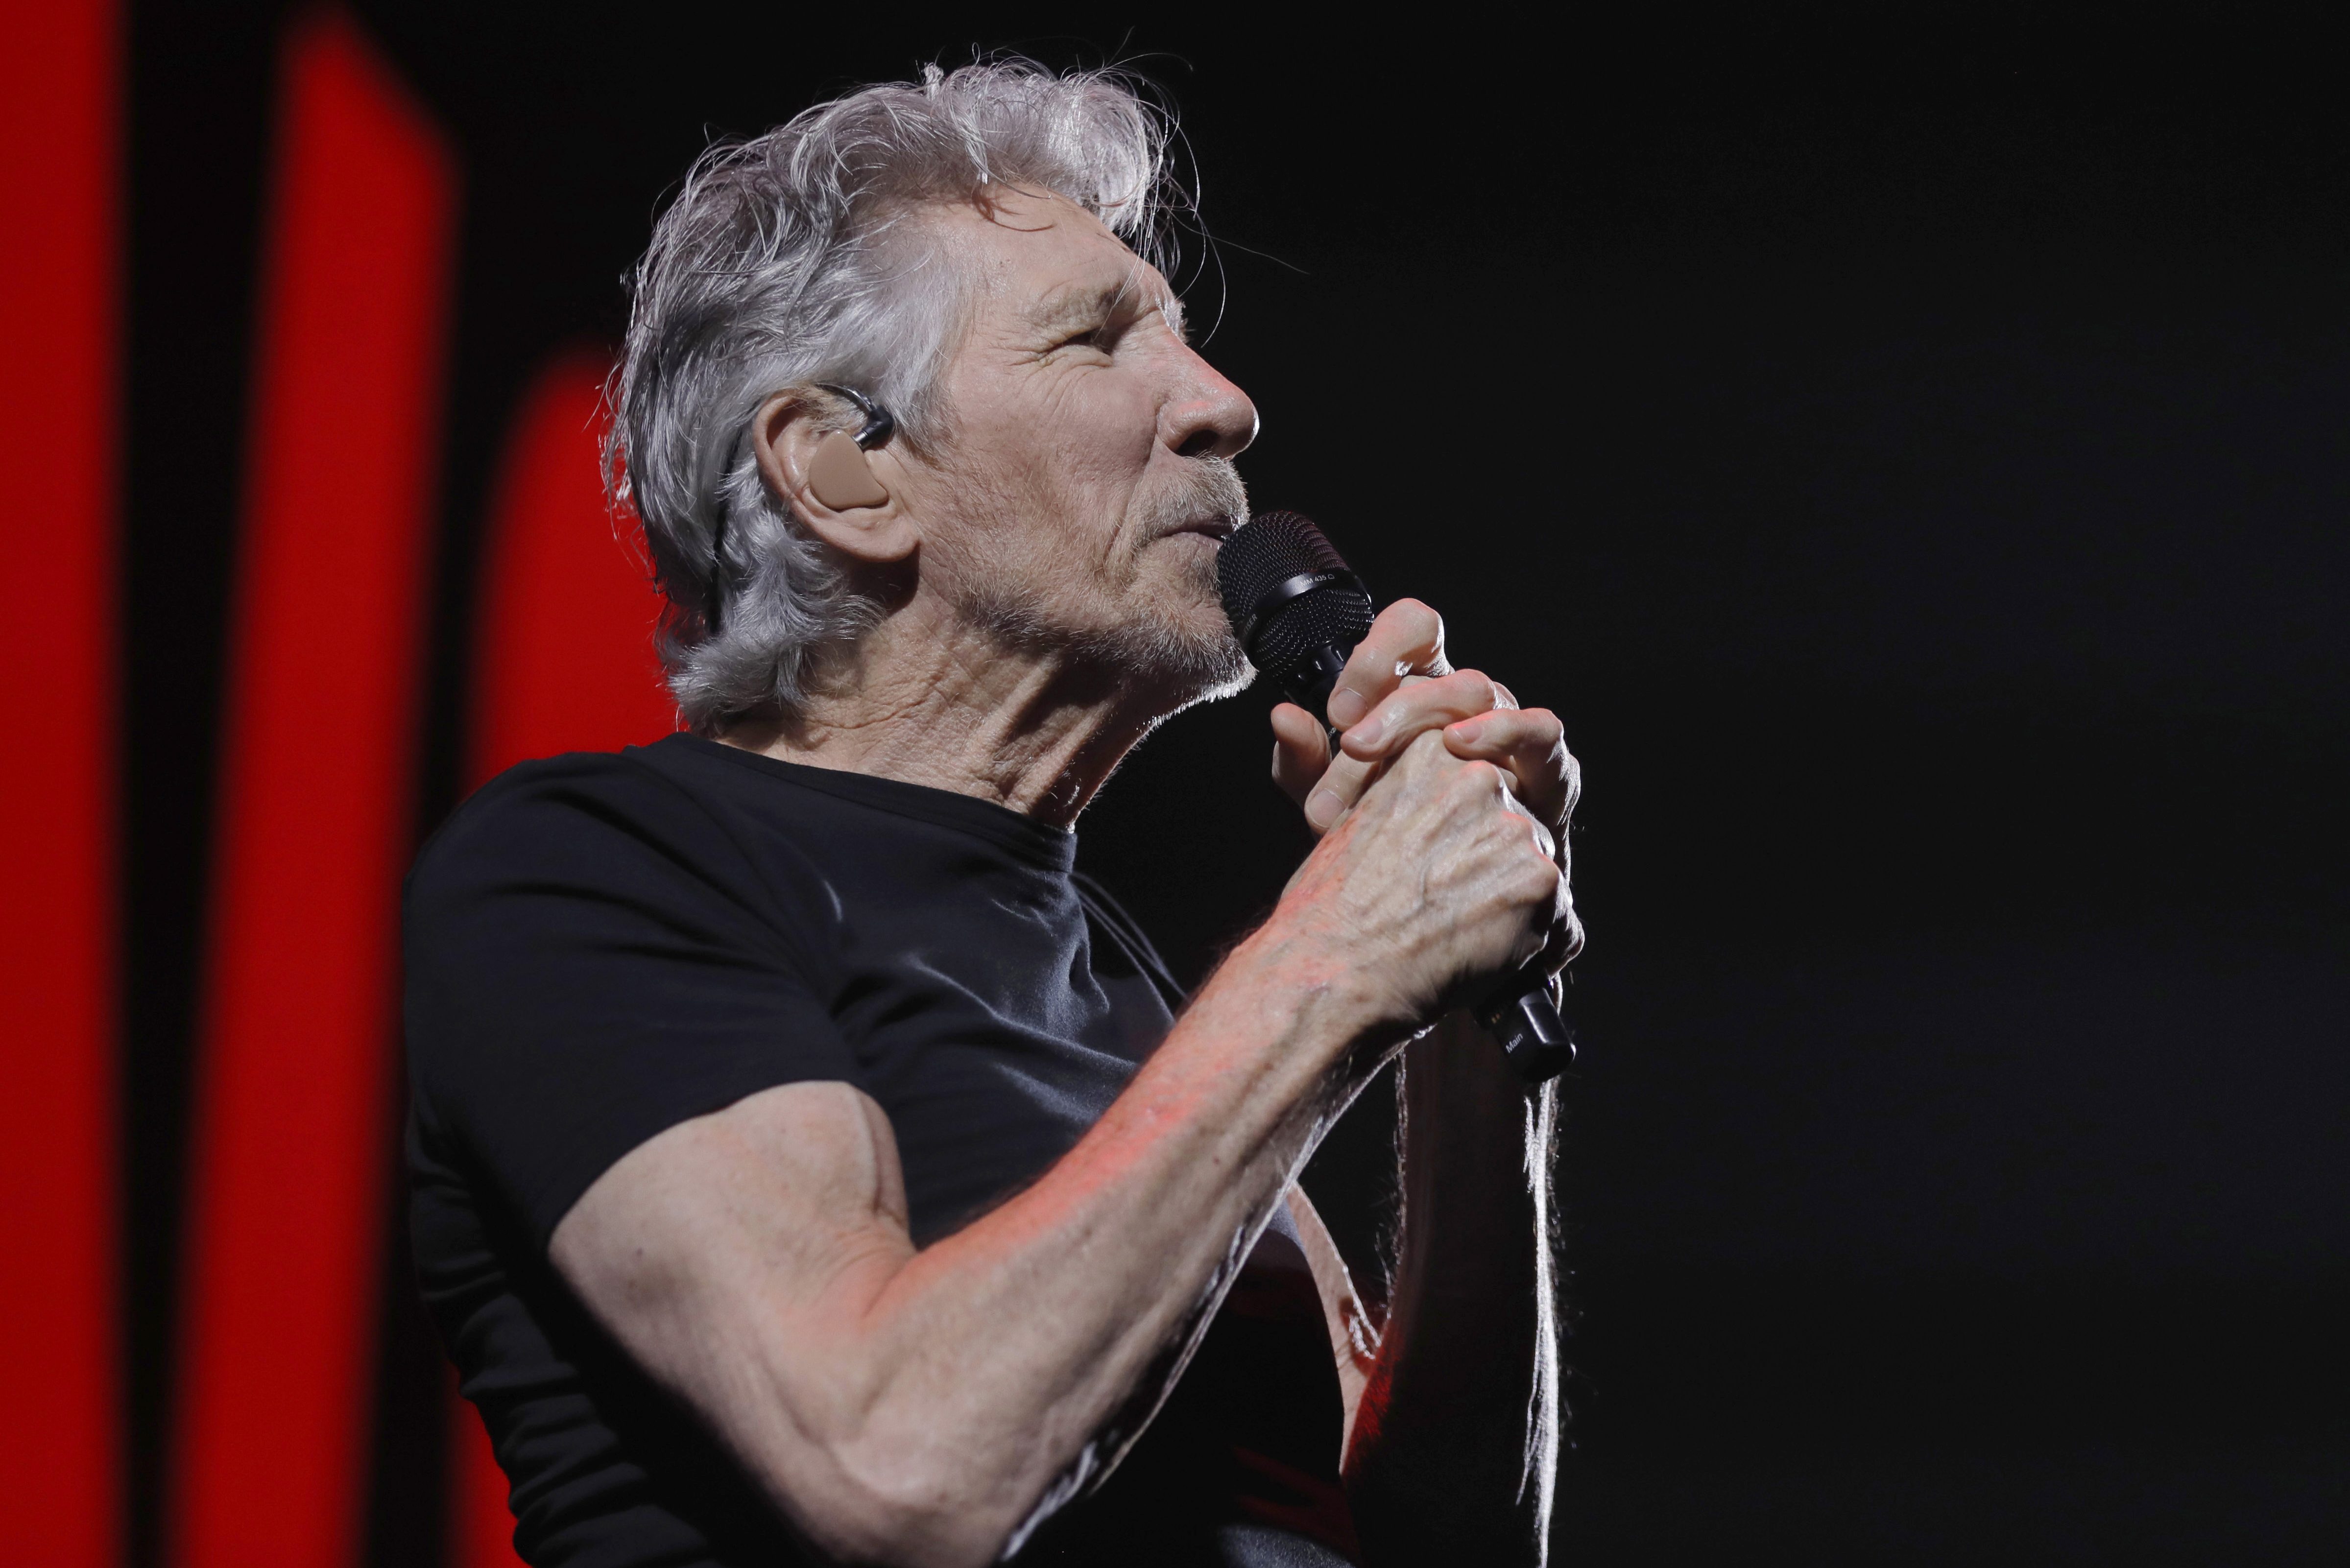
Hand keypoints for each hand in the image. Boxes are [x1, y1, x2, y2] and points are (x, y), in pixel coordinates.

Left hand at [1268, 599, 1583, 968]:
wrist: (1438, 927)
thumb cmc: (1388, 856)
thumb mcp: (1335, 810)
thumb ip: (1306, 766)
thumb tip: (1284, 717)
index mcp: (1419, 698)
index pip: (1414, 633)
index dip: (1379, 653)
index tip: (1336, 710)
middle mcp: (1469, 708)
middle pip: (1445, 671)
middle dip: (1398, 704)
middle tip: (1353, 745)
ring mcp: (1511, 739)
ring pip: (1490, 692)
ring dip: (1442, 715)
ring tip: (1413, 747)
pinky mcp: (1548, 778)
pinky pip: (1544, 734)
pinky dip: (1508, 733)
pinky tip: (1466, 752)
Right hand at [1273, 728, 1567, 1028]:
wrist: (1336, 967)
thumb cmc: (1327, 908)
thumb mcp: (1350, 824)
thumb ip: (1402, 802)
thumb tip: (1420, 821)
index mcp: (1429, 752)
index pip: (1475, 787)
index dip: (1455, 836)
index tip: (1429, 864)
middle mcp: (1479, 776)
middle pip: (1509, 824)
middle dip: (1486, 866)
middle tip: (1437, 905)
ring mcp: (1513, 825)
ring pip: (1534, 870)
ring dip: (1506, 903)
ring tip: (1449, 931)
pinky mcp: (1537, 877)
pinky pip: (1554, 917)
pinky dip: (1527, 944)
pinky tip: (1476, 954)